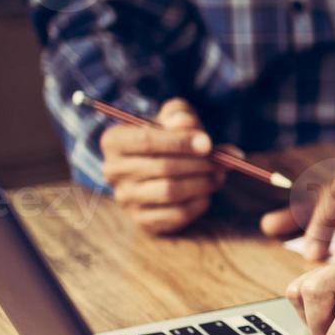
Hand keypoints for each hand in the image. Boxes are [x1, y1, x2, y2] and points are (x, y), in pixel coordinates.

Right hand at [100, 98, 222, 234]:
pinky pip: (176, 214)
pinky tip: (207, 192)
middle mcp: (113, 170)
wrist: (165, 167)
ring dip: (202, 183)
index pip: (146, 140)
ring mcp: (125, 198)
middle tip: (221, 161)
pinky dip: (199, 203)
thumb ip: (180, 114)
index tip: (208, 144)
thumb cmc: (171, 137)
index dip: (181, 142)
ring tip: (218, 174)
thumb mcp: (174, 118)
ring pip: (170, 191)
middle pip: (162, 167)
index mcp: (114, 140)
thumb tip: (185, 122)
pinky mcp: (142, 220)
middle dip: (198, 164)